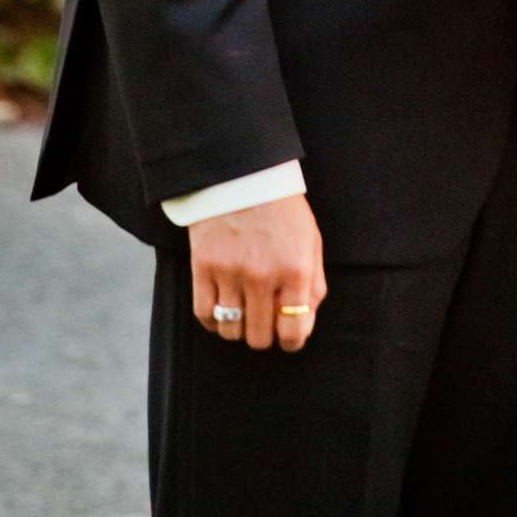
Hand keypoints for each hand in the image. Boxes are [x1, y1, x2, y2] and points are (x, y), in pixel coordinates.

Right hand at [189, 193, 326, 352]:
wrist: (244, 175)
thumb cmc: (282, 210)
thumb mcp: (310, 241)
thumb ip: (313, 284)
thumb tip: (304, 323)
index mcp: (295, 269)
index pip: (293, 331)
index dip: (292, 340)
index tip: (288, 336)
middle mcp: (262, 275)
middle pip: (259, 337)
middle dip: (265, 334)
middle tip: (264, 320)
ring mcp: (230, 273)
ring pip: (231, 331)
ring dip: (238, 327)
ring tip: (243, 310)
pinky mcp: (202, 268)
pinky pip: (205, 315)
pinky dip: (213, 319)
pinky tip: (222, 307)